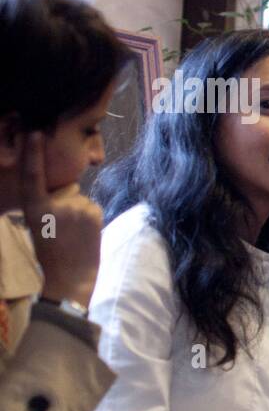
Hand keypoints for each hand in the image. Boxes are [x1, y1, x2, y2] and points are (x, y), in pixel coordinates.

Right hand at [19, 131, 100, 307]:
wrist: (70, 277)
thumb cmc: (50, 251)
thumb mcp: (37, 224)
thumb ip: (46, 202)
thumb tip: (68, 186)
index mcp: (33, 207)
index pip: (32, 175)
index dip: (32, 152)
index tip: (34, 132)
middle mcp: (55, 204)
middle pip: (64, 187)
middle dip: (63, 199)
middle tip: (59, 227)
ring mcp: (77, 207)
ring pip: (78, 198)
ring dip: (77, 210)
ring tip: (71, 233)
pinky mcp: (94, 211)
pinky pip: (90, 206)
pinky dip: (88, 216)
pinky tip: (83, 234)